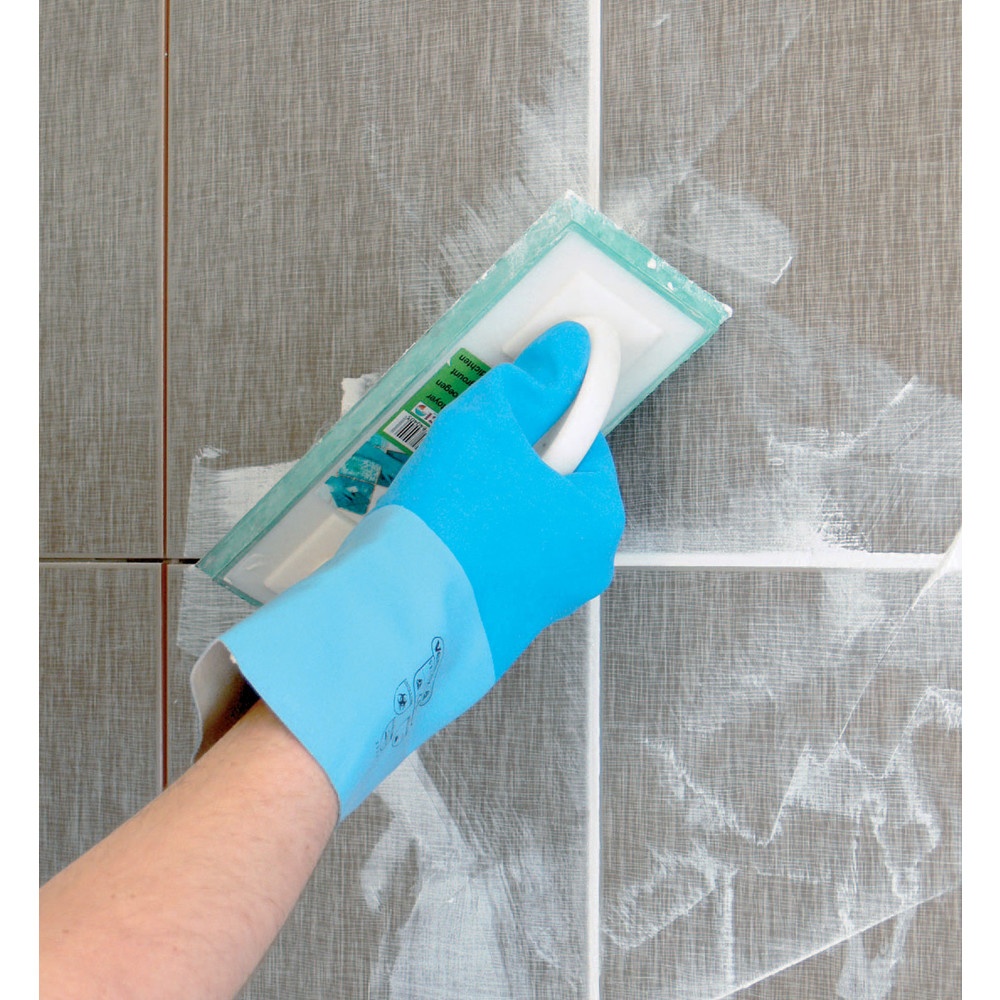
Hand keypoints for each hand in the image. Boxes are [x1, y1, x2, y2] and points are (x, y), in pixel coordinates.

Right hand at [377, 320, 624, 673]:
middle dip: (506, 464)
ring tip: (435, 496)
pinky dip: (465, 544)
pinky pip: (488, 564)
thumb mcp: (487, 425)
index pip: (584, 442)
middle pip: (550, 487)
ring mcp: (542, 605)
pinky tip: (430, 538)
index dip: (540, 418)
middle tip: (458, 455)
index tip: (496, 417)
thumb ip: (533, 383)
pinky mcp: (500, 628)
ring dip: (482, 503)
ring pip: (515, 526)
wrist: (395, 620)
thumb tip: (572, 346)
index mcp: (599, 518)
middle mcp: (584, 568)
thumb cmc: (451, 516)